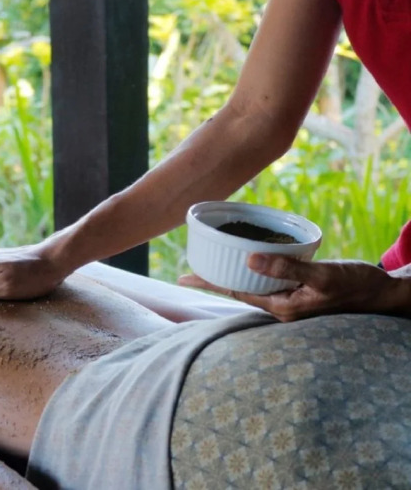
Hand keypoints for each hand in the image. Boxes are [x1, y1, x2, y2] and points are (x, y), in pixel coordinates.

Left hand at [178, 253, 397, 321]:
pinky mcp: (299, 295)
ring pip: (251, 287)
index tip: (185, 277)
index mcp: (282, 307)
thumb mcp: (323, 274)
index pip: (235, 291)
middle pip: (238, 291)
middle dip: (213, 282)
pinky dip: (252, 272)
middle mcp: (282, 308)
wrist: (384, 294)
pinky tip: (246, 265)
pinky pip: (267, 283)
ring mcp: (290, 302)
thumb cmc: (357, 285)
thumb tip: (248, 259)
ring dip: (230, 277)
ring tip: (208, 268)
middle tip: (186, 275)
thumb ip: (287, 268)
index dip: (210, 283)